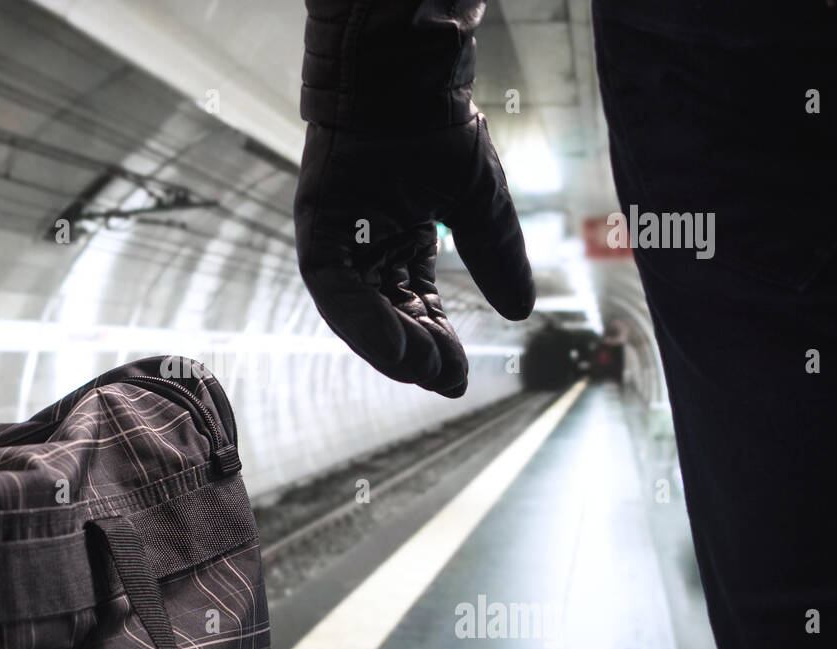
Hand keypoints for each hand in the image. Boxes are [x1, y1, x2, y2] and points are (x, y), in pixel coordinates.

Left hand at [293, 112, 533, 396]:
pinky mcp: (317, 229)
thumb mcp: (479, 204)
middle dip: (414, 353)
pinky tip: (388, 342)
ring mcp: (338, 240)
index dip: (436, 342)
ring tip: (420, 369)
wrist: (411, 80)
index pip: (416, 307)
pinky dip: (358, 317)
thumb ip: (495, 256)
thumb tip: (520, 312)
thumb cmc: (439, 129)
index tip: (459, 375)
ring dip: (387, 344)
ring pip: (356, 311)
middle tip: (443, 379)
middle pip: (386, 316)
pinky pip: (332, 287)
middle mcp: (365, 248)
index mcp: (400, 243)